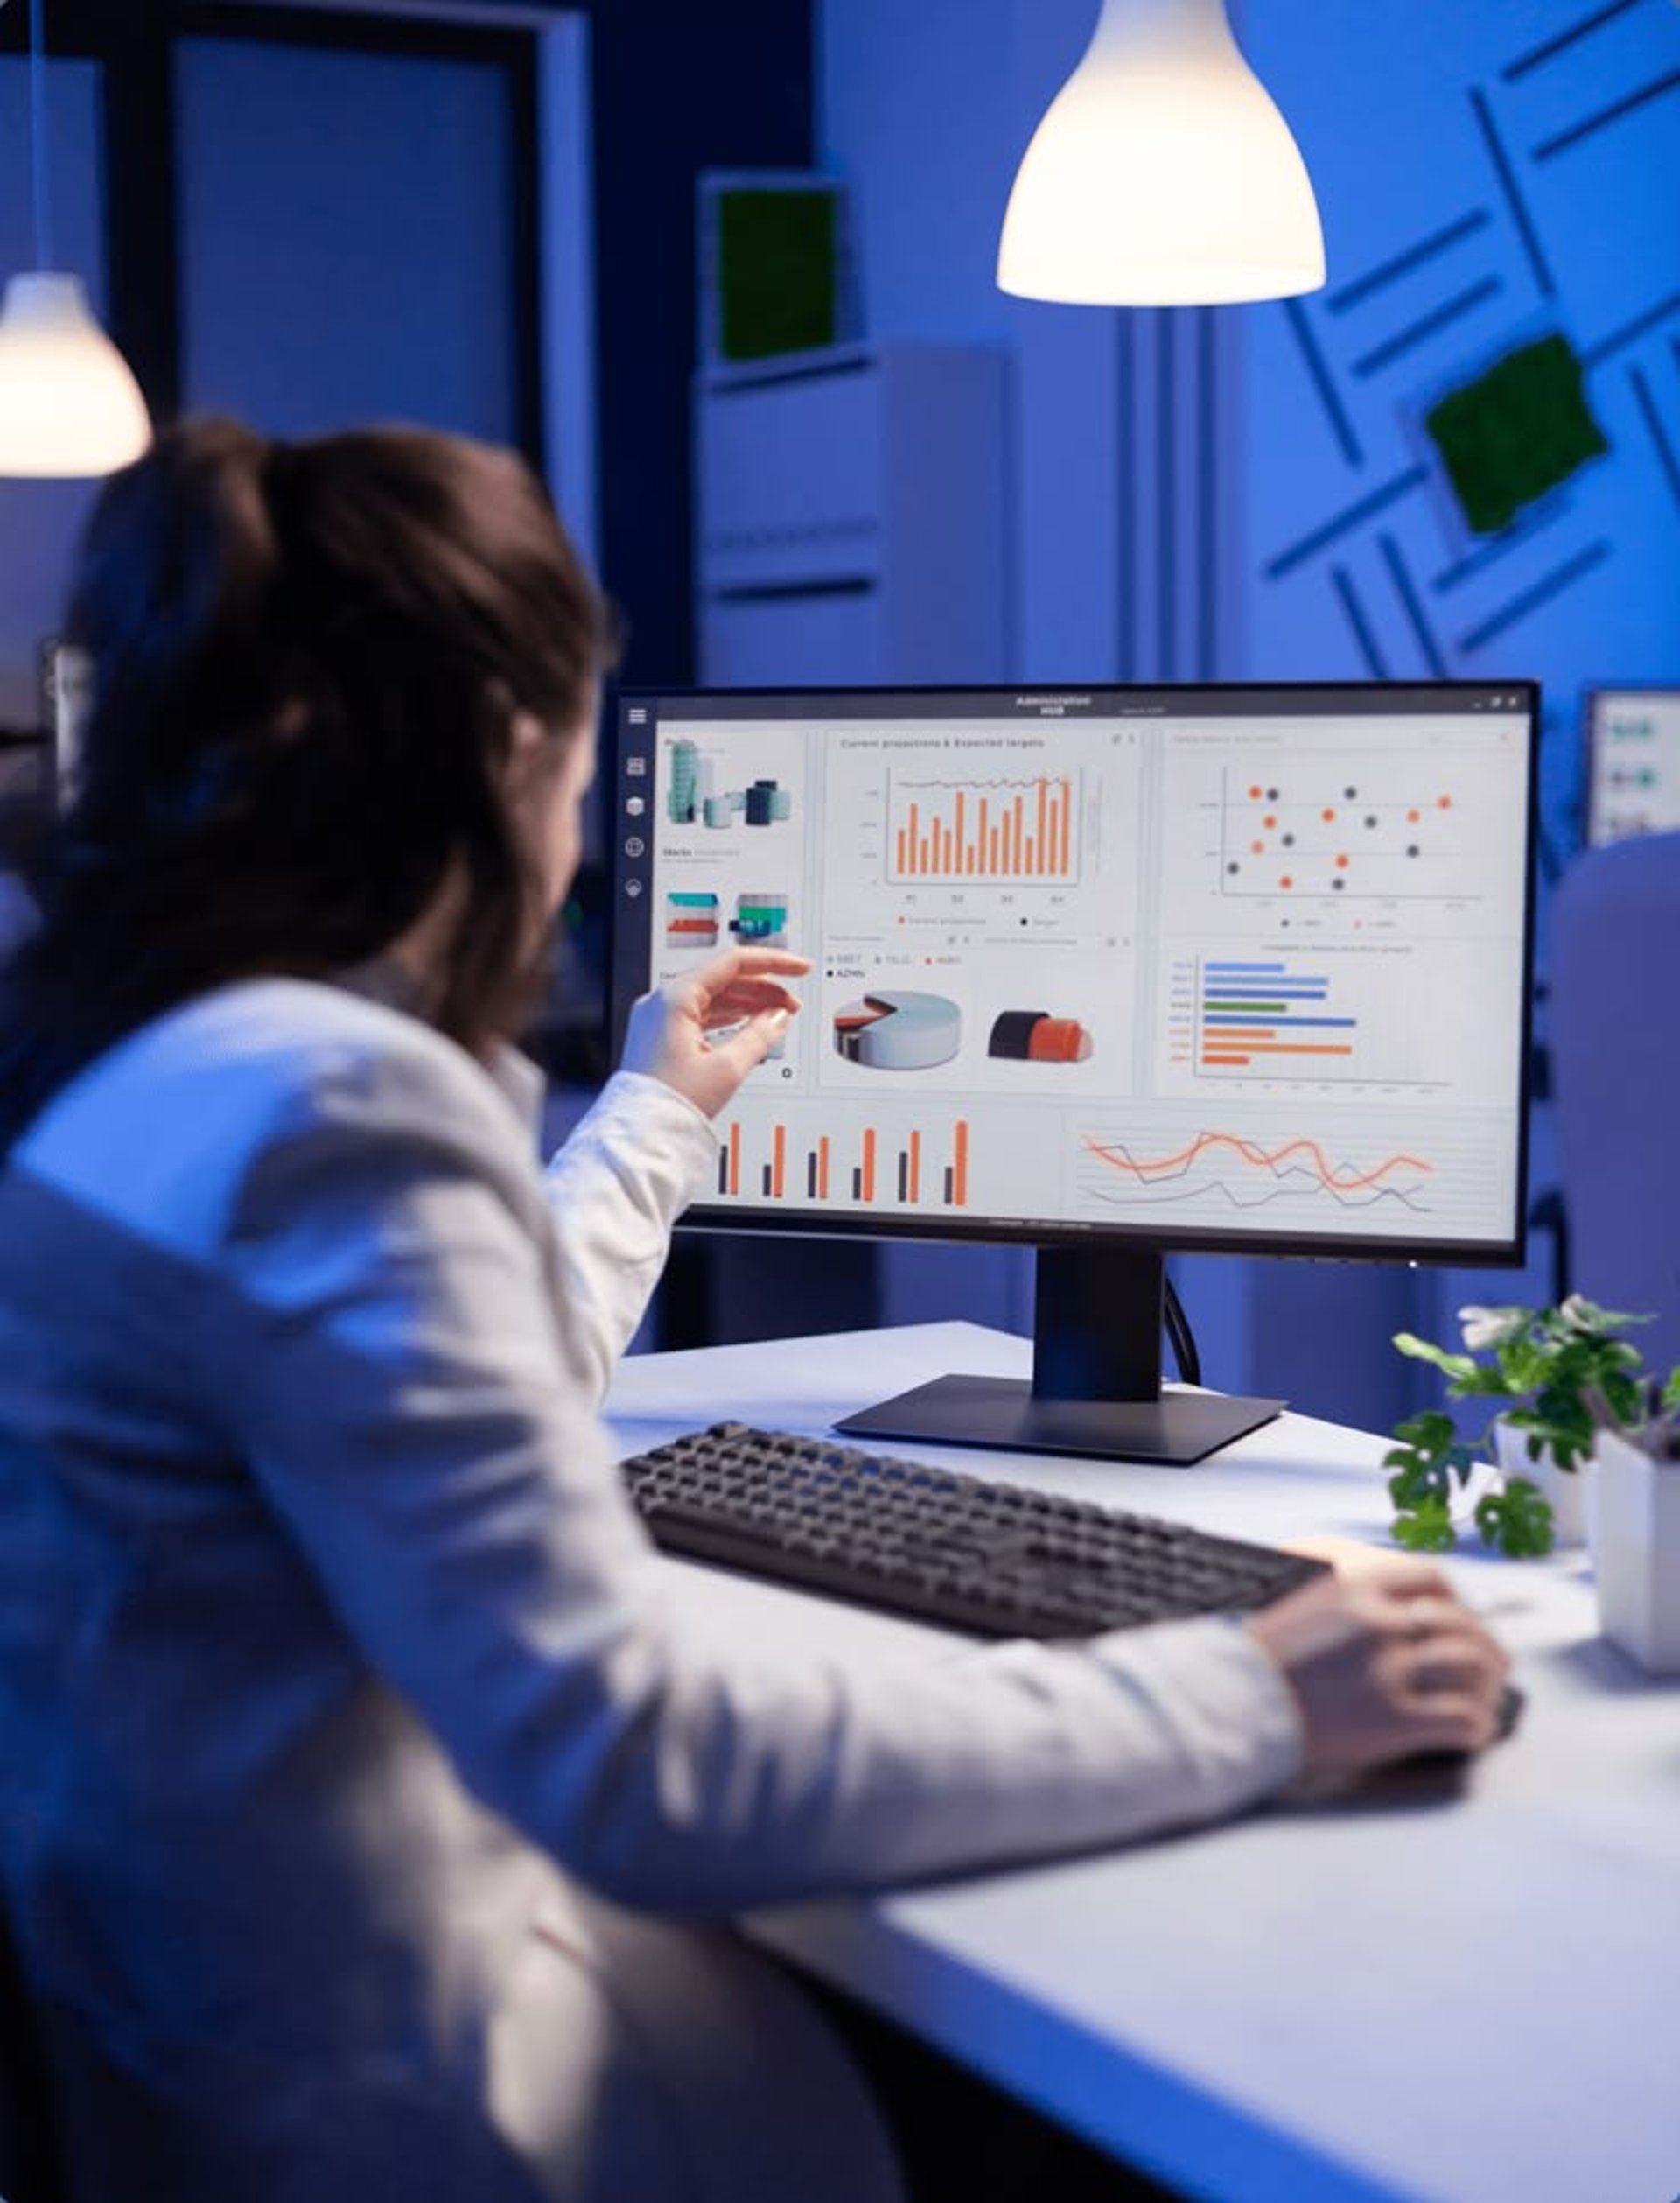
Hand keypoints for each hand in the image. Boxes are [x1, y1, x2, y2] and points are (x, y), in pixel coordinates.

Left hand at [622, 947, 811, 1119]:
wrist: (641, 1136)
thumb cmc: (668, 1104)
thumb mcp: (726, 1068)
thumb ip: (759, 1036)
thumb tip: (778, 1018)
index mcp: (673, 998)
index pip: (732, 962)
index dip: (772, 963)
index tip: (797, 968)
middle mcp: (661, 1003)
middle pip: (723, 978)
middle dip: (763, 986)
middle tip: (791, 1000)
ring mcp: (658, 1019)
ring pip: (713, 996)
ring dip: (748, 1001)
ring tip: (776, 1013)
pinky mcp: (660, 1036)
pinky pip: (701, 1014)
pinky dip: (729, 1015)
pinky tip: (748, 1022)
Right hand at [1246, 1554, 1509, 1776]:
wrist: (1232, 1701)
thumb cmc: (1261, 1661)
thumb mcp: (1306, 1605)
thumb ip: (1353, 1601)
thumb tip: (1397, 1612)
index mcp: (1357, 1587)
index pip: (1433, 1579)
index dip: (1460, 1602)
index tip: (1465, 1618)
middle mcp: (1381, 1622)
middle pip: (1462, 1625)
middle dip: (1486, 1647)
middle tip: (1496, 1665)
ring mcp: (1390, 1671)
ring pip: (1470, 1669)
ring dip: (1487, 1687)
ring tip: (1487, 1702)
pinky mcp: (1395, 1720)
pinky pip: (1461, 1719)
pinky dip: (1475, 1727)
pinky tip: (1471, 1733)